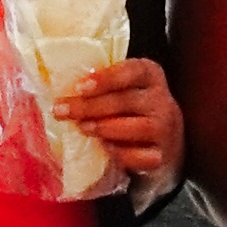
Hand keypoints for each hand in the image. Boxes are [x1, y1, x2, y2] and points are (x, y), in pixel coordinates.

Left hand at [56, 58, 180, 192]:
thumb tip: (61, 89)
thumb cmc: (131, 108)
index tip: (79, 87)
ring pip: (136, 127)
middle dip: (90, 106)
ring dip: (105, 127)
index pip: (132, 71)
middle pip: (126, 100)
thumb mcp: (122, 88)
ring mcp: (165, 129)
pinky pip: (140, 155)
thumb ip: (101, 85)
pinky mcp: (161, 154)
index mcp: (150, 76)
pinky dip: (121, 153)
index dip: (106, 78)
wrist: (163, 137)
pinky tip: (105, 147)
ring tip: (83, 127)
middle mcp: (162, 100)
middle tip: (62, 110)